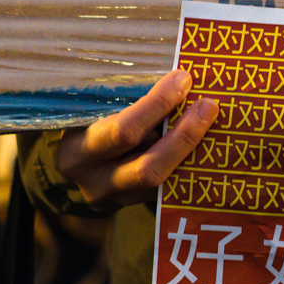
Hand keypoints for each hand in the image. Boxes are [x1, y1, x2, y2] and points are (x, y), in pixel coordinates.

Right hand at [56, 69, 217, 205]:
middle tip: (208, 105)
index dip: (157, 106)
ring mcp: (117, 198)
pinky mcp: (136, 204)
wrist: (73, 167)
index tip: (182, 79)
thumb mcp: (92, 111)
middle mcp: (96, 181)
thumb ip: (125, 99)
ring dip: (190, 150)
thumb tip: (178, 78)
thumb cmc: (87, 125)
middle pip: (149, 166)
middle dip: (184, 135)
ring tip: (209, 120)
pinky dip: (188, 162)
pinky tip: (205, 139)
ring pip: (162, 181)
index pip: (123, 131)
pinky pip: (168, 187)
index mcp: (77, 151)